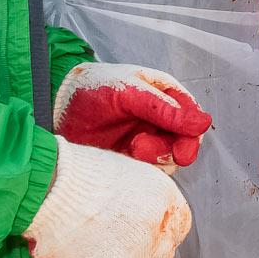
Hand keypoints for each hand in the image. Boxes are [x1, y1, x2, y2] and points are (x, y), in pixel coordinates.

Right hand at [23, 139, 192, 257]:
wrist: (48, 187)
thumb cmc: (78, 173)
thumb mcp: (127, 171)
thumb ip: (144, 197)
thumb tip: (144, 211)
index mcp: (164, 199)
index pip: (179, 227)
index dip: (161, 231)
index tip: (147, 233)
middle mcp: (156, 230)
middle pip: (161, 256)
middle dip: (143, 253)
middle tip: (115, 243)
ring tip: (88, 244)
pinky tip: (75, 254)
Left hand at [53, 62, 214, 169]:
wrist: (55, 106)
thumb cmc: (91, 88)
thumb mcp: (128, 91)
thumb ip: (163, 108)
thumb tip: (203, 123)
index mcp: (166, 95)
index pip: (192, 118)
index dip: (192, 135)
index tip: (183, 149)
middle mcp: (160, 119)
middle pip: (183, 142)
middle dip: (171, 150)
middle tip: (146, 150)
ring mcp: (146, 139)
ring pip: (167, 158)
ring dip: (154, 158)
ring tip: (131, 148)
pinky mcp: (130, 158)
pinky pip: (146, 169)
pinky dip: (140, 169)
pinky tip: (124, 159)